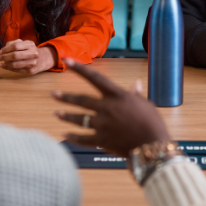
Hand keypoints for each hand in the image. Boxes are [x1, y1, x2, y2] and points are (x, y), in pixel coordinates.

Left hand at [0, 40, 56, 74]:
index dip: (6, 49)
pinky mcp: (30, 71)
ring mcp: (32, 63)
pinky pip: (16, 70)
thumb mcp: (25, 44)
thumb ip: (13, 44)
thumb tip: (2, 51)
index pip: (15, 46)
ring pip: (15, 64)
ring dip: (6, 64)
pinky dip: (8, 68)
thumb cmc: (30, 50)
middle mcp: (33, 53)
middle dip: (4, 57)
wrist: (43, 59)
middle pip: (15, 55)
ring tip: (2, 62)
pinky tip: (5, 66)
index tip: (0, 52)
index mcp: (30, 45)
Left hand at [52, 59, 170, 156]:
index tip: (67, 60)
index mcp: (117, 95)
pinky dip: (73, 137)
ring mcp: (102, 125)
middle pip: (81, 100)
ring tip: (57, 114)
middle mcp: (106, 108)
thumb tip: (136, 84)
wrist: (152, 145)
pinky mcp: (101, 141)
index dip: (80, 68)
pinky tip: (65, 135)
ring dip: (66, 116)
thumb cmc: (152, 122)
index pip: (95, 78)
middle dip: (66, 98)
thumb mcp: (145, 104)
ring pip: (79, 119)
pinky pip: (83, 139)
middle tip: (53, 95)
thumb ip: (135, 95)